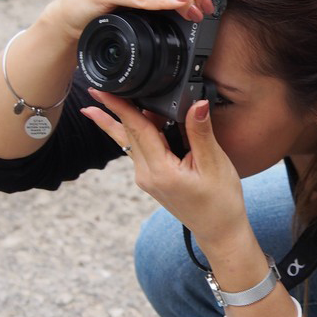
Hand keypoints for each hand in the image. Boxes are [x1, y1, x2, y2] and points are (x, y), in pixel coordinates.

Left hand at [81, 89, 251, 255]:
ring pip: (129, 142)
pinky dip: (133, 134)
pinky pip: (137, 150)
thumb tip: (197, 103)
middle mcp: (146, 175)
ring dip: (119, 121)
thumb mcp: (214, 164)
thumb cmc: (220, 201)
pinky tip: (127, 124)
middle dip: (117, 109)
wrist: (219, 230)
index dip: (119, 107)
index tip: (103, 92)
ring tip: (95, 106)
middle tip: (103, 86)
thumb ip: (201, 132)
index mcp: (161, 170)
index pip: (136, 129)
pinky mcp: (151, 179)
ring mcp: (146, 178)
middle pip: (128, 133)